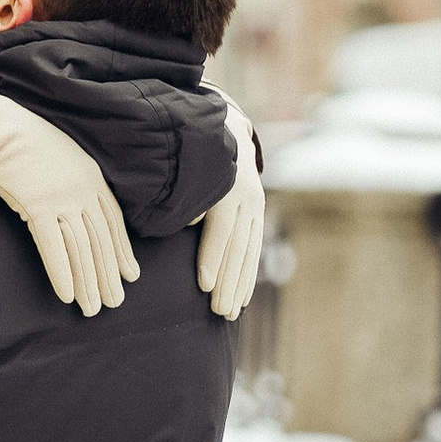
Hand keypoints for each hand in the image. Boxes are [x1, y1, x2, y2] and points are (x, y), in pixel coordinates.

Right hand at [0, 91, 140, 318]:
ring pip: (81, 249)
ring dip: (88, 283)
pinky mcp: (37, 205)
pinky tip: (67, 295)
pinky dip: (62, 273)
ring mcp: (62, 198)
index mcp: (93, 177)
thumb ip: (77, 183)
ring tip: (91, 309)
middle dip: (108, 276)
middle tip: (114, 303)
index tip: (130, 275)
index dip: (123, 251)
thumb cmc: (26, 141)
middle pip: (101, 241)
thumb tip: (78, 213)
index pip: (114, 222)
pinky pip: (53, 247)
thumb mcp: (64, 157)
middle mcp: (83, 190)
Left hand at [197, 106, 263, 319]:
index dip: (212, 258)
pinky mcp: (258, 215)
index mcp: (226, 187)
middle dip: (227, 282)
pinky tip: (243, 299)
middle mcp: (246, 197)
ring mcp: (255, 206)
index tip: (203, 285)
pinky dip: (248, 276)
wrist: (223, 129)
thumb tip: (181, 221)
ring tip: (229, 313)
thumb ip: (184, 195)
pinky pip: (255, 250)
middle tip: (218, 311)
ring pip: (249, 252)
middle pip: (237, 247)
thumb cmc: (190, 155)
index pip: (220, 229)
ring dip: (239, 285)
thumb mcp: (185, 168)